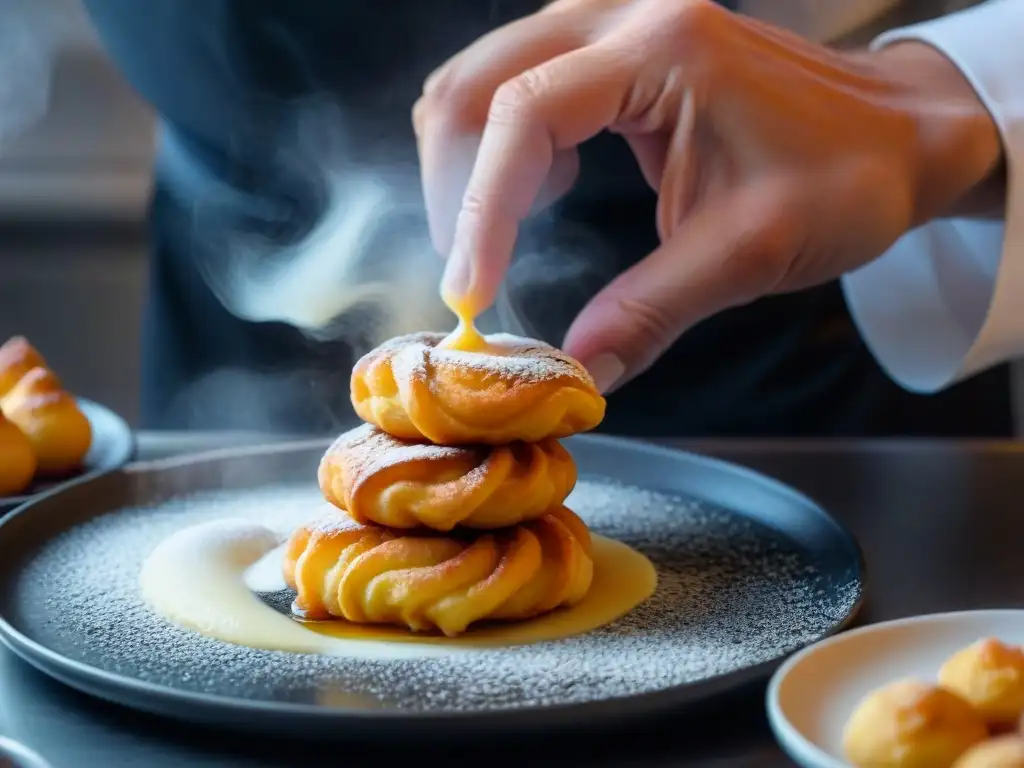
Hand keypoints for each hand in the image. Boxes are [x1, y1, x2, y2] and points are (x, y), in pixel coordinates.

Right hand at [414, 0, 1002, 391]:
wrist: (898, 136)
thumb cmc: (843, 181)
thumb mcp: (748, 254)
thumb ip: (651, 312)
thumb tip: (575, 373)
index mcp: (660, 52)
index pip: (523, 117)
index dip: (482, 210)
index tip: (470, 293)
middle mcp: (623, 16)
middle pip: (474, 84)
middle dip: (456, 185)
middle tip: (471, 271)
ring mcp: (615, 23)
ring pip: (485, 77)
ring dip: (470, 164)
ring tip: (498, 239)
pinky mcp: (615, 48)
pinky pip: (518, 84)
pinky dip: (503, 146)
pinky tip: (543, 192)